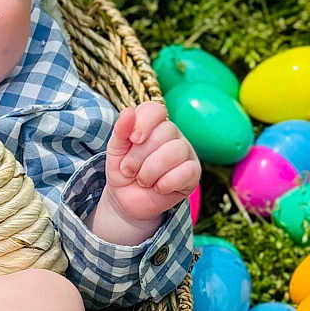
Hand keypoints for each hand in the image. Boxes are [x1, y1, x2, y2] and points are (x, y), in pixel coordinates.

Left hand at [102, 101, 200, 229]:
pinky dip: (165, 183)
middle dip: (140, 155)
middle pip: (165, 131)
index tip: (133, 139)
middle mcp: (172, 135)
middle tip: (129, 170)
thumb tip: (128, 112)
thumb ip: (121, 131)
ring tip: (142, 180)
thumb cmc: (124, 171)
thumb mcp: (115, 151)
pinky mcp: (193, 173)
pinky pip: (186, 171)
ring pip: (176, 150)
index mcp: (153, 125)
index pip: (156, 109)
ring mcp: (186, 152)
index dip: (144, 122)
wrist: (127, 201)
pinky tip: (158, 187)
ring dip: (151, 171)